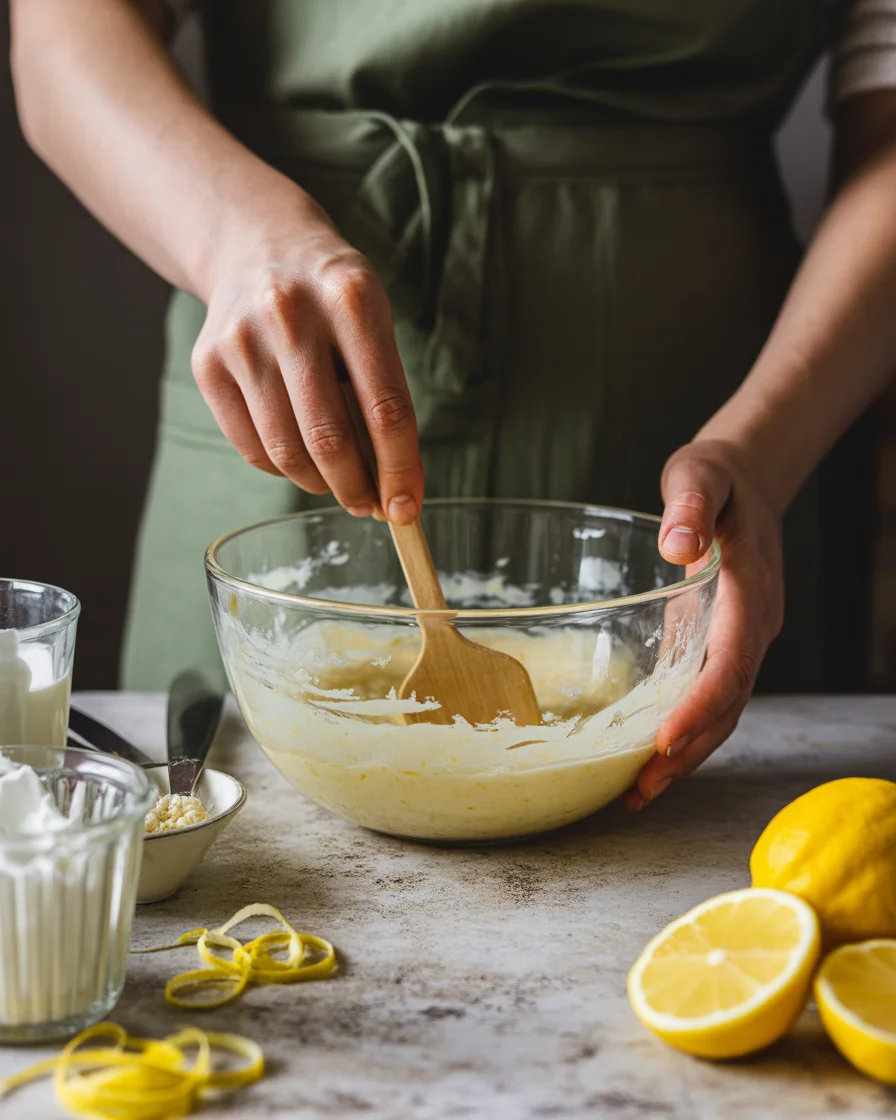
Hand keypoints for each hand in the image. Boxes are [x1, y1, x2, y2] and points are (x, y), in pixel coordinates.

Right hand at [191, 192, 422, 522]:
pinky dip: (281, 467)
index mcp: (351, 298)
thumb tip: (395, 488)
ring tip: (336, 479)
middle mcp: (290, 314)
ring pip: (285, 452)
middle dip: (356, 488)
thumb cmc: (332, 296)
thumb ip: (385, 396)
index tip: (406, 509)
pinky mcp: (207, 364)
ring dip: (319, 483)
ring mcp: (241, 339)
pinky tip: (298, 454)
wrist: (257, 244)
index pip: (385, 408)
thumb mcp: (374, 321)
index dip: (399, 469)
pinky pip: (251, 448)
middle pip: (329, 438)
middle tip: (369, 505)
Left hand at [623, 439, 784, 809]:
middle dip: (687, 752)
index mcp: (751, 596)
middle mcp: (754, 628)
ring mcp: (741, 640)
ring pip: (720, 712)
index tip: (664, 741)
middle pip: (727, 706)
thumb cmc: (719, 477)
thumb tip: (677, 547)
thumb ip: (691, 507)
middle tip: (639, 791)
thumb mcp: (701, 476)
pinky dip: (681, 731)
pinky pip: (706, 696)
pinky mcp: (721, 642)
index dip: (699, 707)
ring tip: (635, 794)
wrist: (748, 478)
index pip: (730, 665)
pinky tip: (644, 755)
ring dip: (683, 756)